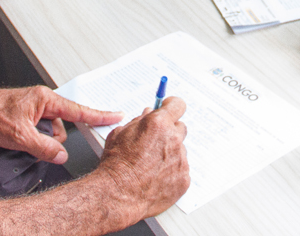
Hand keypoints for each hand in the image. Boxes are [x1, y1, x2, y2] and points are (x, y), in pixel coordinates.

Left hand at [0, 85, 124, 163]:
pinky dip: (33, 139)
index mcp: (46, 99)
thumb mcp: (20, 137)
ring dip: (40, 141)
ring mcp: (34, 107)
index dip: (98, 115)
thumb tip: (61, 155)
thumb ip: (45, 148)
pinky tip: (19, 141)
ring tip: (20, 142)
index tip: (115, 115)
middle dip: (53, 139)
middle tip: (35, 145)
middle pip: (62, 125)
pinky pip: (39, 130)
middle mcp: (42, 100)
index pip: (78, 110)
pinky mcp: (26, 114)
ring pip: (49, 130)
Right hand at [97, 96, 189, 218]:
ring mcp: (181, 160)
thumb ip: (138, 121)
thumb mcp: (120, 134)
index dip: (172, 106)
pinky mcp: (184, 179)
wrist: (118, 195)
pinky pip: (181, 170)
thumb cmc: (115, 165)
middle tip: (155, 142)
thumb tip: (148, 114)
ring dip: (169, 154)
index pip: (178, 105)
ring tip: (150, 165)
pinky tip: (155, 178)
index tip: (169, 108)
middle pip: (180, 128)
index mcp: (158, 124)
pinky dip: (171, 172)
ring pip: (180, 151)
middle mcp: (173, 140)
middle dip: (169, 132)